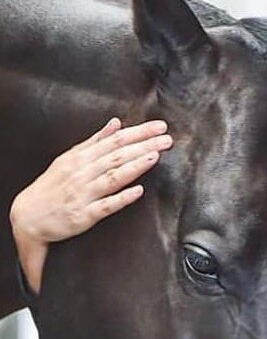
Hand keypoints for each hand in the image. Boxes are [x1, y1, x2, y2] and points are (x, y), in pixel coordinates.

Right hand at [9, 117, 172, 292]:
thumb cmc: (52, 187)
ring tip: (155, 156)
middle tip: (166, 139)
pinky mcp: (84, 215)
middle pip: (117, 156)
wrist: (28, 215)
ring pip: (113, 177)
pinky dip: (122, 198)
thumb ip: (95, 141)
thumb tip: (115, 123)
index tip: (160, 127)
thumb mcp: (70, 158)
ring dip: (135, 166)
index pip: (115, 141)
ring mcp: (84, 194)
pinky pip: (106, 206)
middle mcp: (83, 173)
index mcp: (81, 157)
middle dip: (143, 146)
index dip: (139, 133)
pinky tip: (138, 191)